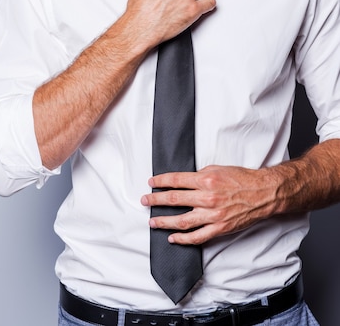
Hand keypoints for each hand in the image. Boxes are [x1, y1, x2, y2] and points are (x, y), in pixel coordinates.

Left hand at [141, 165, 276, 244]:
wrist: (263, 193)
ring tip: (152, 221)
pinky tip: (172, 238)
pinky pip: (197, 236)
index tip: (151, 183)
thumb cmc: (242, 179)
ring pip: (182, 220)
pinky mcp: (219, 228)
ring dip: (164, 221)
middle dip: (156, 200)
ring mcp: (213, 214)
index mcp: (206, 179)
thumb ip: (199, 175)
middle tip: (145, 200)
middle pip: (174, 199)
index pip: (176, 180)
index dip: (160, 182)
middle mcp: (208, 197)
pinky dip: (183, 239)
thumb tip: (183, 181)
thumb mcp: (218, 169)